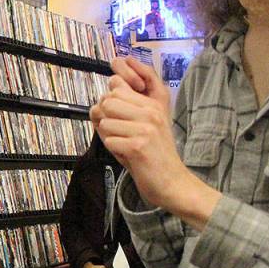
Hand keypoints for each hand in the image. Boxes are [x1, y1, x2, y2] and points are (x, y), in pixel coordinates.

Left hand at [90, 58, 195, 211]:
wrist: (172, 182)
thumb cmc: (152, 154)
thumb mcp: (143, 125)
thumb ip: (123, 110)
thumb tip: (96, 104)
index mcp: (153, 103)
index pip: (116, 86)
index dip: (108, 102)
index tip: (118, 117)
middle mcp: (151, 112)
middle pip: (107, 101)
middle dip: (106, 118)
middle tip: (120, 133)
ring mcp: (145, 128)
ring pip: (105, 122)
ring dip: (109, 136)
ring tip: (125, 144)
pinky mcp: (137, 146)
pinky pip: (109, 141)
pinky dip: (114, 150)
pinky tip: (127, 154)